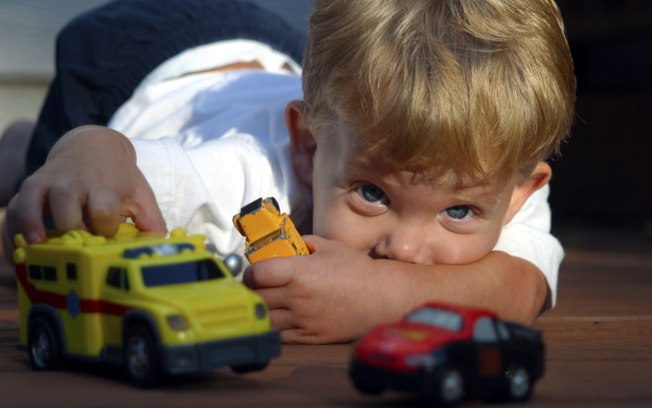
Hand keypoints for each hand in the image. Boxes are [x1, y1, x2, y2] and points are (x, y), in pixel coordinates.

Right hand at [4, 126, 165, 245]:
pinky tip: (19, 251)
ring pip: (32, 206)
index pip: (103, 211)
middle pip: (66, 213)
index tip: (108, 238)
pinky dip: (12, 230)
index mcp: (104, 187)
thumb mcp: (140, 195)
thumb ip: (152, 222)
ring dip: (33, 229)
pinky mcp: (30, 188)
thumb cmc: (119, 179)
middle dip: (71, 234)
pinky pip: (14, 209)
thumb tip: (159, 250)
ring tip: (37, 249)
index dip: (105, 228)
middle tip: (76, 251)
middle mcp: (73, 185)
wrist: (93, 146)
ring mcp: (48, 185)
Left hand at [243, 235, 401, 343]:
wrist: (381, 297)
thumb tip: (285, 245)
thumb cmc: (356, 269)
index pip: (256, 274)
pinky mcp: (310, 336)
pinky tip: (278, 319)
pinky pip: (280, 336)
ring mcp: (303, 319)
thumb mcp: (330, 246)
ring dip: (261, 311)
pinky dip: (275, 328)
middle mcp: (297, 297)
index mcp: (298, 272)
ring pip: (265, 319)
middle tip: (257, 288)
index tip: (254, 273)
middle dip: (253, 292)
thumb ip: (304, 243)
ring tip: (266, 304)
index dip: (250, 273)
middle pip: (257, 297)